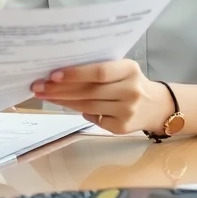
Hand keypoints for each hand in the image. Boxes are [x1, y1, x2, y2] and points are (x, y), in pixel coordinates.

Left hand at [30, 59, 172, 134]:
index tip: (52, 75)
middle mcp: (130, 90)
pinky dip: (78, 112)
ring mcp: (127, 111)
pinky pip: (94, 119)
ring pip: (87, 106)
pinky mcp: (122, 127)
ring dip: (63, 101)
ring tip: (45, 96)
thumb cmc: (131, 83)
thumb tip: (61, 72)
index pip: (99, 72)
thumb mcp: (123, 70)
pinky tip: (66, 105)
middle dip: (60, 89)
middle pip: (89, 91)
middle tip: (38, 87)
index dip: (75, 74)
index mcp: (129, 70)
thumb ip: (101, 69)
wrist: (158, 106)